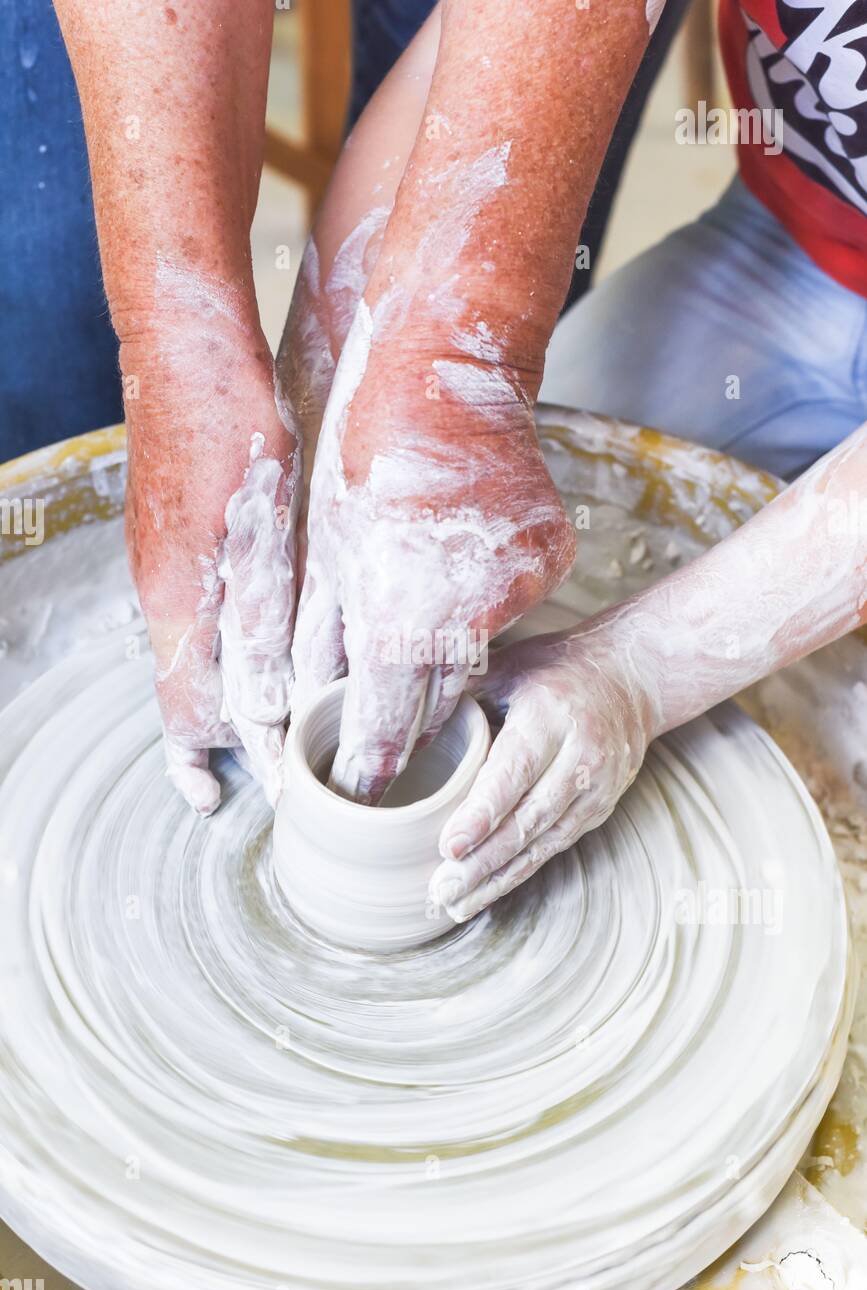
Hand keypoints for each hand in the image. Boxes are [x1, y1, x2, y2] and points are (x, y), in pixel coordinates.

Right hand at [124, 308, 298, 814]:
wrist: (185, 347)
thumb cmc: (227, 433)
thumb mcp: (258, 538)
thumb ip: (259, 629)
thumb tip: (263, 712)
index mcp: (179, 603)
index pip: (186, 712)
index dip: (214, 762)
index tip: (244, 799)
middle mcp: (160, 592)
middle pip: (181, 690)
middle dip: (213, 741)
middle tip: (249, 778)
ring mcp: (162, 563)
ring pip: (188, 653)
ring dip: (219, 698)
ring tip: (260, 729)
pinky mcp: (176, 536)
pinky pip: (193, 615)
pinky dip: (220, 651)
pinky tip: (253, 647)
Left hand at [290, 309, 576, 803]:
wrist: (443, 378)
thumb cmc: (365, 459)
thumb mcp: (324, 552)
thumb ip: (319, 639)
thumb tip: (306, 705)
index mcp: (399, 618)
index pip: (383, 722)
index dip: (369, 761)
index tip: (360, 787)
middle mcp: (467, 616)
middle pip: (437, 702)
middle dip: (409, 725)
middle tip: (386, 744)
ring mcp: (518, 588)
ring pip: (478, 658)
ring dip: (446, 669)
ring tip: (418, 669)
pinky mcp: (550, 560)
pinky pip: (511, 612)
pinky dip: (484, 614)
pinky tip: (460, 591)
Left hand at [428, 619, 658, 920]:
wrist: (632, 679)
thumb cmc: (555, 670)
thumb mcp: (510, 667)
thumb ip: (464, 695)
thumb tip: (405, 723)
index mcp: (551, 717)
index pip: (514, 773)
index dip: (481, 814)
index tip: (449, 846)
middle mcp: (580, 757)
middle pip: (528, 820)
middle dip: (483, 862)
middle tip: (441, 890)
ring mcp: (596, 788)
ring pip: (543, 843)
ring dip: (498, 878)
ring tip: (455, 903)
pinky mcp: (599, 809)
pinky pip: (555, 847)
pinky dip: (519, 872)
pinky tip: (486, 891)